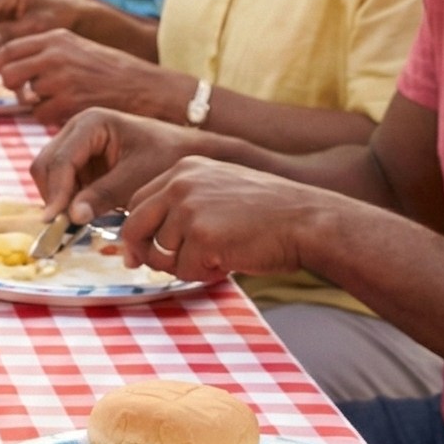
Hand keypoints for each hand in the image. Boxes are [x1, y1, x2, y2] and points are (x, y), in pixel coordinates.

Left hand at [0, 30, 179, 125]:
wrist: (145, 87)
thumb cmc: (111, 70)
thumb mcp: (78, 48)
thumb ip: (47, 53)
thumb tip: (12, 67)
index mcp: (56, 38)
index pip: (9, 48)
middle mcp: (55, 56)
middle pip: (9, 73)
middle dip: (12, 87)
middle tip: (23, 94)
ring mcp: (61, 79)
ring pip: (25, 97)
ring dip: (34, 103)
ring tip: (57, 101)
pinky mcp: (68, 103)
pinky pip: (40, 115)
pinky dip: (49, 117)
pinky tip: (67, 112)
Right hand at [31, 107, 201, 220]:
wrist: (183, 152)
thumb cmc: (165, 158)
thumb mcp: (136, 179)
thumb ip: (103, 196)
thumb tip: (71, 216)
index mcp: (90, 123)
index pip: (60, 160)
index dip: (55, 192)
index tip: (54, 222)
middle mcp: (76, 129)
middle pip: (45, 165)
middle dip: (53, 196)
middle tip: (64, 227)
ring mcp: (75, 143)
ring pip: (49, 175)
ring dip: (60, 199)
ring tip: (80, 222)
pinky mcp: (79, 160)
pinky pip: (62, 182)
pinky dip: (68, 200)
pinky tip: (85, 213)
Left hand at [121, 160, 328, 285]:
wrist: (308, 219)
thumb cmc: (269, 213)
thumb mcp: (220, 190)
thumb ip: (183, 206)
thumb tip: (141, 246)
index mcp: (184, 168)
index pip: (137, 202)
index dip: (138, 232)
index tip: (141, 252)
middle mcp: (180, 183)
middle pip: (135, 227)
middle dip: (146, 253)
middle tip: (161, 267)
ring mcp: (189, 208)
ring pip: (161, 254)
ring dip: (185, 266)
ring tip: (217, 259)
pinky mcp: (201, 235)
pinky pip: (183, 270)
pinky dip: (203, 275)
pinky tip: (228, 263)